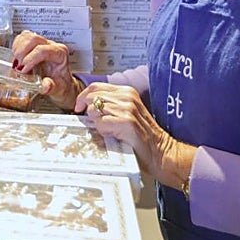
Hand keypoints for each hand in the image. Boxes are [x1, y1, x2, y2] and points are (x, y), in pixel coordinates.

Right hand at [11, 30, 81, 107]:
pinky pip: (23, 38)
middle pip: (34, 39)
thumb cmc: (60, 85)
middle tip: (18, 66)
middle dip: (22, 52)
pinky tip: (16, 57)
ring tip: (17, 62)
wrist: (61, 83)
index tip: (23, 70)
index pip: (42, 51)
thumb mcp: (57, 90)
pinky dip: (16, 46)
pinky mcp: (35, 43)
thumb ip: (51, 87)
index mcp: (60, 54)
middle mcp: (52, 46)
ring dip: (18, 48)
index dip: (30, 59)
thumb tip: (45, 84)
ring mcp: (43, 43)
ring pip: (27, 36)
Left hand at [77, 83, 195, 190]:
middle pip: (92, 97)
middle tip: (94, 123)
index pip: (95, 87)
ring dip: (97, 124)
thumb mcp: (126, 114)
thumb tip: (86, 107)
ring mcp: (128, 109)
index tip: (78, 108)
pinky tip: (113, 136)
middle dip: (87, 111)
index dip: (82, 97)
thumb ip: (110, 106)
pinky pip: (101, 123)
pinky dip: (102, 131)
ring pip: (94, 110)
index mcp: (127, 93)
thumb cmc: (143, 137)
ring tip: (110, 131)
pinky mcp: (127, 122)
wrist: (161, 152)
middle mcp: (127, 98)